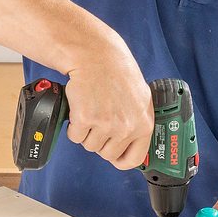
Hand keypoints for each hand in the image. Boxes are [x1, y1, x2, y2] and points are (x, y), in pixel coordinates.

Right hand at [63, 43, 153, 170]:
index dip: (120, 160)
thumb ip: (137, 123)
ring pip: (89, 146)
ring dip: (86, 132)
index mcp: (143, 124)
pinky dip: (74, 126)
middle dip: (100, 140)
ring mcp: (106, 124)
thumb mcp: (139, 99)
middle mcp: (126, 127)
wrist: (97, 57)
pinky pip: (75, 136)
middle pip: (107, 154)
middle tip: (99, 119)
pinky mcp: (85, 119)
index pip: (134, 158)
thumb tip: (130, 145)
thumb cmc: (117, 73)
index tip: (114, 157)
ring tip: (92, 109)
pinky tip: (81, 108)